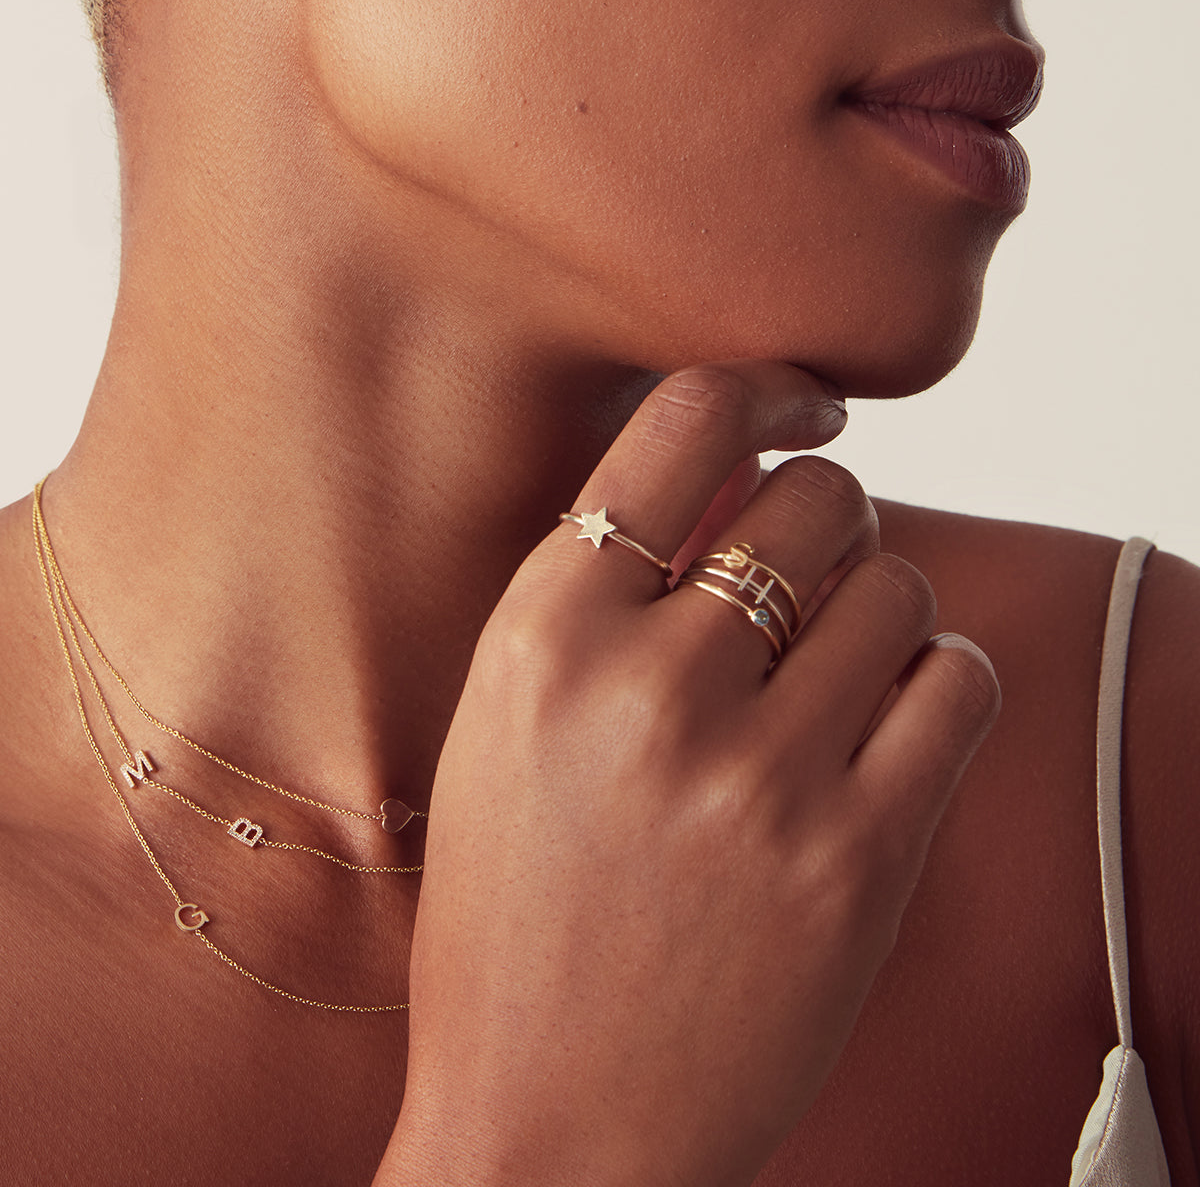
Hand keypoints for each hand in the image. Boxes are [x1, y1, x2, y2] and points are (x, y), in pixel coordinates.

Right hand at [376, 361, 1000, 1186]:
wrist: (548, 1125)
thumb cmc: (513, 926)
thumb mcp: (501, 736)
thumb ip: (596, 605)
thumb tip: (723, 494)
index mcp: (540, 641)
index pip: (685, 425)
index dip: (761, 391)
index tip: (799, 409)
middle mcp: (650, 689)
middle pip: (816, 496)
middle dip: (825, 516)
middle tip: (808, 573)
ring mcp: (762, 776)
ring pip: (897, 582)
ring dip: (879, 605)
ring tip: (839, 667)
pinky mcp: (859, 859)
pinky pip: (957, 681)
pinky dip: (938, 678)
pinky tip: (890, 719)